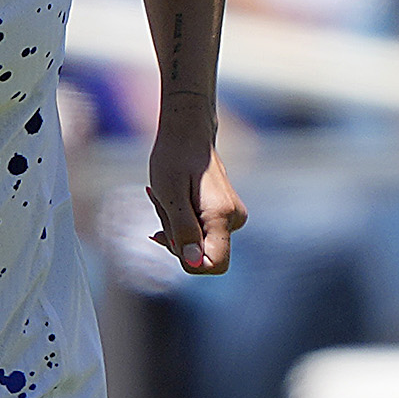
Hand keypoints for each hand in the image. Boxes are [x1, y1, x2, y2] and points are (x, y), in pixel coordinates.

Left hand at [145, 121, 246, 276]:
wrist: (187, 132)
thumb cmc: (174, 159)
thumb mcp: (169, 196)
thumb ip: (182, 230)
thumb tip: (193, 263)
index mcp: (223, 216)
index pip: (214, 265)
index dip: (189, 260)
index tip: (170, 234)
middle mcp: (234, 220)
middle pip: (202, 255)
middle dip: (177, 239)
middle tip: (164, 207)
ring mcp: (232, 217)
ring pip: (198, 243)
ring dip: (176, 228)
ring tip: (168, 199)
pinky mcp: (225, 214)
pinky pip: (200, 232)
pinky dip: (182, 222)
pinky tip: (173, 202)